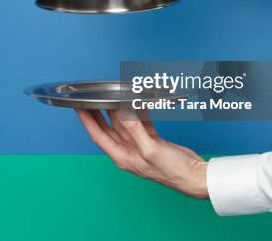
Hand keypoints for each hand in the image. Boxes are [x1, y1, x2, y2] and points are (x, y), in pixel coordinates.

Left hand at [76, 109, 207, 198]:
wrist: (193, 176)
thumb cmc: (172, 171)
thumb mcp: (150, 150)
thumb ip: (135, 130)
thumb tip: (122, 113)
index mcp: (122, 156)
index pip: (98, 135)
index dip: (86, 120)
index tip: (78, 107)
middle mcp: (127, 151)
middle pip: (107, 128)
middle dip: (97, 113)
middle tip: (89, 98)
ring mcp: (138, 145)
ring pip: (123, 123)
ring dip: (117, 110)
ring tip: (109, 96)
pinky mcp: (151, 140)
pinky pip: (139, 123)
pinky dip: (136, 112)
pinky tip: (134, 102)